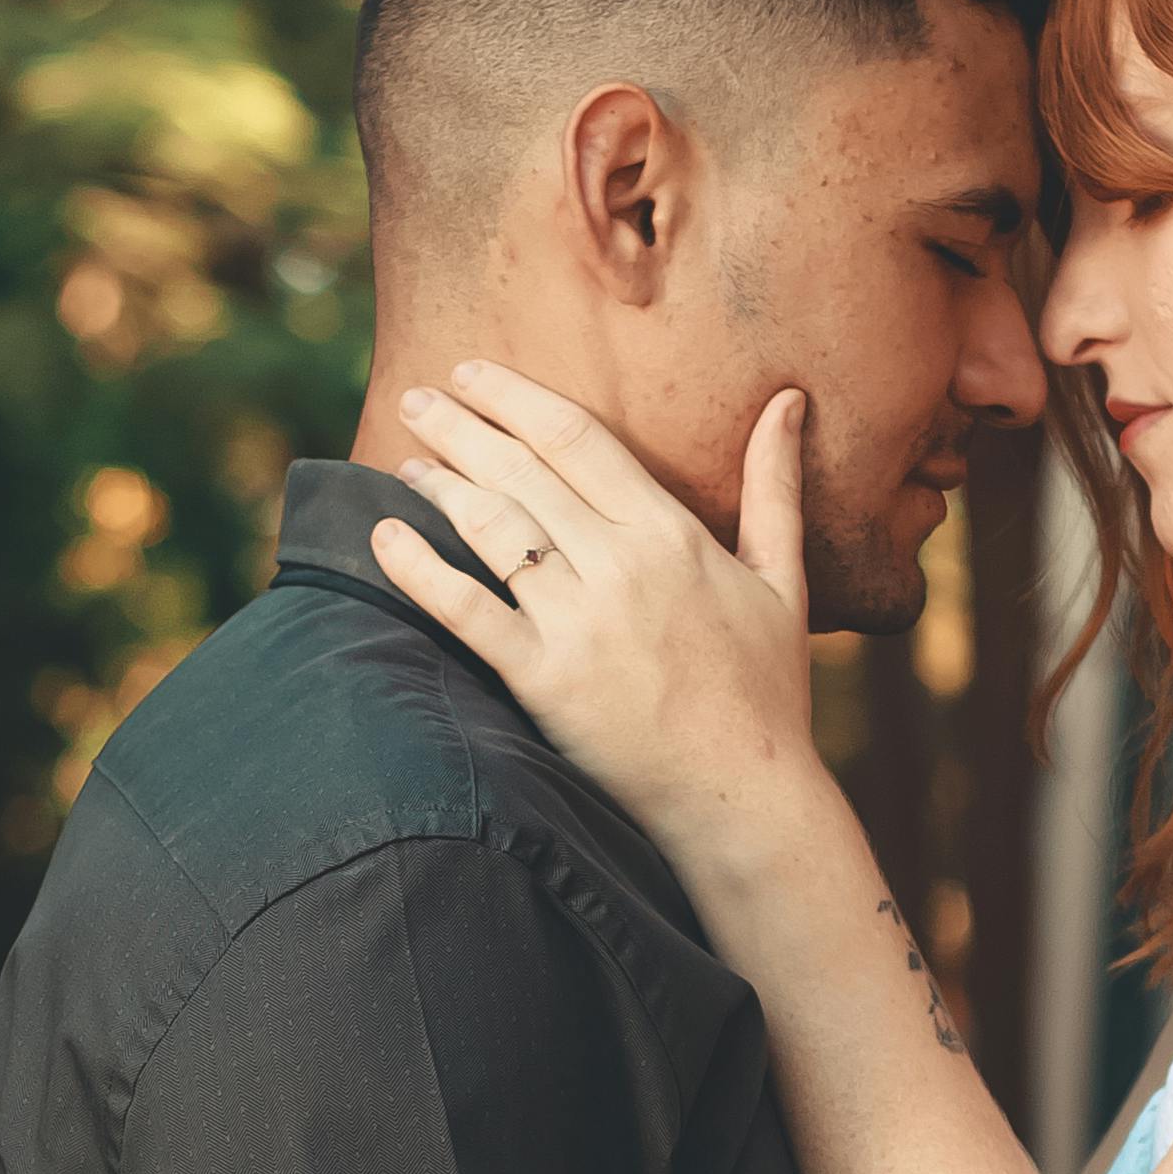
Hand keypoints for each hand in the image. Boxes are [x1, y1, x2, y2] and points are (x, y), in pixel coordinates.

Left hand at [370, 364, 825, 871]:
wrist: (745, 798)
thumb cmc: (765, 693)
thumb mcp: (782, 578)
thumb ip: (775, 486)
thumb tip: (788, 400)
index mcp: (671, 534)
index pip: (577, 439)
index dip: (515, 398)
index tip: (472, 374)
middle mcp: (620, 567)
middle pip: (522, 473)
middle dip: (461, 427)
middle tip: (415, 399)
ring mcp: (579, 624)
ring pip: (492, 530)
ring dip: (440, 484)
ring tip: (407, 458)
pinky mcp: (544, 681)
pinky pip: (467, 612)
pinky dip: (420, 570)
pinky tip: (384, 536)